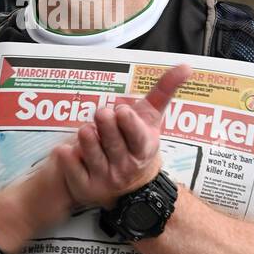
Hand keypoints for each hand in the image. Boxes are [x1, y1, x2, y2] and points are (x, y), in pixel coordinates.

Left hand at [49, 63, 192, 210]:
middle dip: (106, 126)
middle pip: (112, 143)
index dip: (128, 123)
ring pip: (91, 153)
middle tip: (101, 113)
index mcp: (143, 149)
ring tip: (86, 130)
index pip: (137, 137)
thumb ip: (165, 91)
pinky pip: (71, 167)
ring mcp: (104, 178)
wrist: (130, 186)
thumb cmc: (137, 142)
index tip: (121, 110)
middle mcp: (125, 167)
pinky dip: (67, 156)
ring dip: (86, 138)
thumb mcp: (152, 119)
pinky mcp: (84, 186)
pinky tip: (66, 149)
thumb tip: (187, 66)